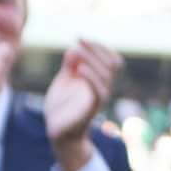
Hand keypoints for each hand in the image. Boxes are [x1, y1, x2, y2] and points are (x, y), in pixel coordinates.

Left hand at [42, 38, 122, 170]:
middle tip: (80, 39)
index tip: (81, 38)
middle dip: (96, 49)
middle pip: (111, 64)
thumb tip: (74, 48)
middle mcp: (103, 88)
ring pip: (106, 75)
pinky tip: (79, 68)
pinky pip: (99, 91)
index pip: (111, 59)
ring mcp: (99, 98)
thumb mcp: (64, 81)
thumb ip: (70, 66)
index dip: (99, 47)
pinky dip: (91, 78)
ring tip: (76, 50)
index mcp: (98, 80)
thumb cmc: (62, 107)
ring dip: (92, 59)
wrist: (59, 132)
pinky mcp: (92, 108)